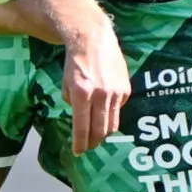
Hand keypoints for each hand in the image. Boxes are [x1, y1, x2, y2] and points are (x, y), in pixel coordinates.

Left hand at [62, 25, 130, 153]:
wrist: (93, 39)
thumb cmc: (75, 62)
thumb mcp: (66, 84)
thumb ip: (72, 103)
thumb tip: (80, 119)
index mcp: (82, 94)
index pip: (82, 128)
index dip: (80, 143)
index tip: (78, 152)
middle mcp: (100, 95)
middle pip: (100, 131)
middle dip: (93, 142)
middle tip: (88, 147)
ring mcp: (115, 92)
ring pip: (112, 124)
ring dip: (104, 133)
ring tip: (97, 136)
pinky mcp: (125, 89)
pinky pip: (118, 109)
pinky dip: (111, 114)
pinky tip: (104, 111)